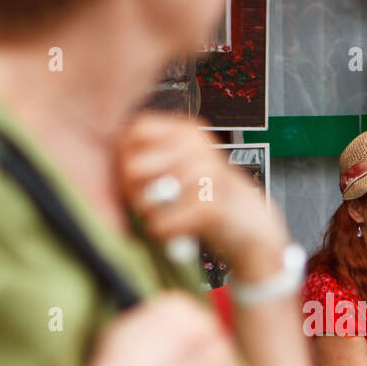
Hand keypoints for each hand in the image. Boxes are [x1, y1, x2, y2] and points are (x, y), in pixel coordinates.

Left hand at [116, 114, 289, 282]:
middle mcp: (198, 147)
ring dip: (149, 217)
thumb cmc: (212, 198)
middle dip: (133, 193)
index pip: (135, 131)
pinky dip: (164, 233)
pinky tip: (179, 231)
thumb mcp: (186, 166)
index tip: (134, 178)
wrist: (253, 227)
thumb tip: (113, 159)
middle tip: (149, 205)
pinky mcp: (210, 206)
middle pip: (133, 168)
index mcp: (189, 131)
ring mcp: (206, 175)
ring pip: (144, 199)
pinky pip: (161, 224)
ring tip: (168, 218)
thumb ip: (155, 157)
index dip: (125, 158)